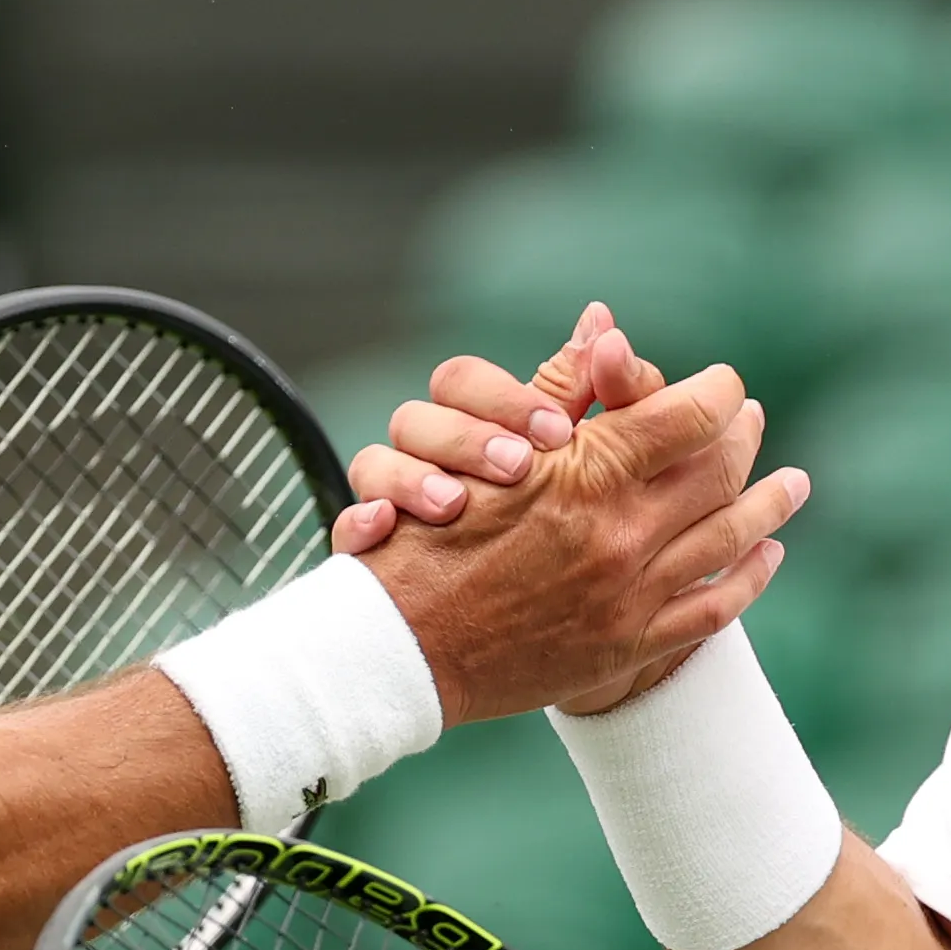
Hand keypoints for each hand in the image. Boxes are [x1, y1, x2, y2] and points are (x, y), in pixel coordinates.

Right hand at [333, 308, 663, 550]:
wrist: (487, 629)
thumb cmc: (542, 533)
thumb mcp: (571, 461)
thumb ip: (592, 396)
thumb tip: (603, 320)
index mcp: (469, 429)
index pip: (464, 382)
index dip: (505, 398)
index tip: (560, 431)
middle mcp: (424, 460)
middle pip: (416, 416)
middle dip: (467, 436)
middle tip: (519, 465)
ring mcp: (391, 506)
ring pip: (373, 463)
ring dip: (413, 476)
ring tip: (455, 504)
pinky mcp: (368, 558)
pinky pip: (347, 531)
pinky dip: (361, 525)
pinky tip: (386, 528)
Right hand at [357, 352, 807, 725]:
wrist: (405, 649)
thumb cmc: (431, 538)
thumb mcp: (489, 450)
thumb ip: (556, 388)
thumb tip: (604, 327)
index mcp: (589, 477)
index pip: (685, 417)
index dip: (714, 393)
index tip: (724, 383)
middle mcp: (620, 535)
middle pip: (718, 474)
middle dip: (743, 441)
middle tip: (754, 421)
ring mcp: (631, 596)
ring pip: (729, 540)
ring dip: (768, 505)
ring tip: (795, 483)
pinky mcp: (630, 647)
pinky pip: (713, 610)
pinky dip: (749, 578)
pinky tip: (767, 556)